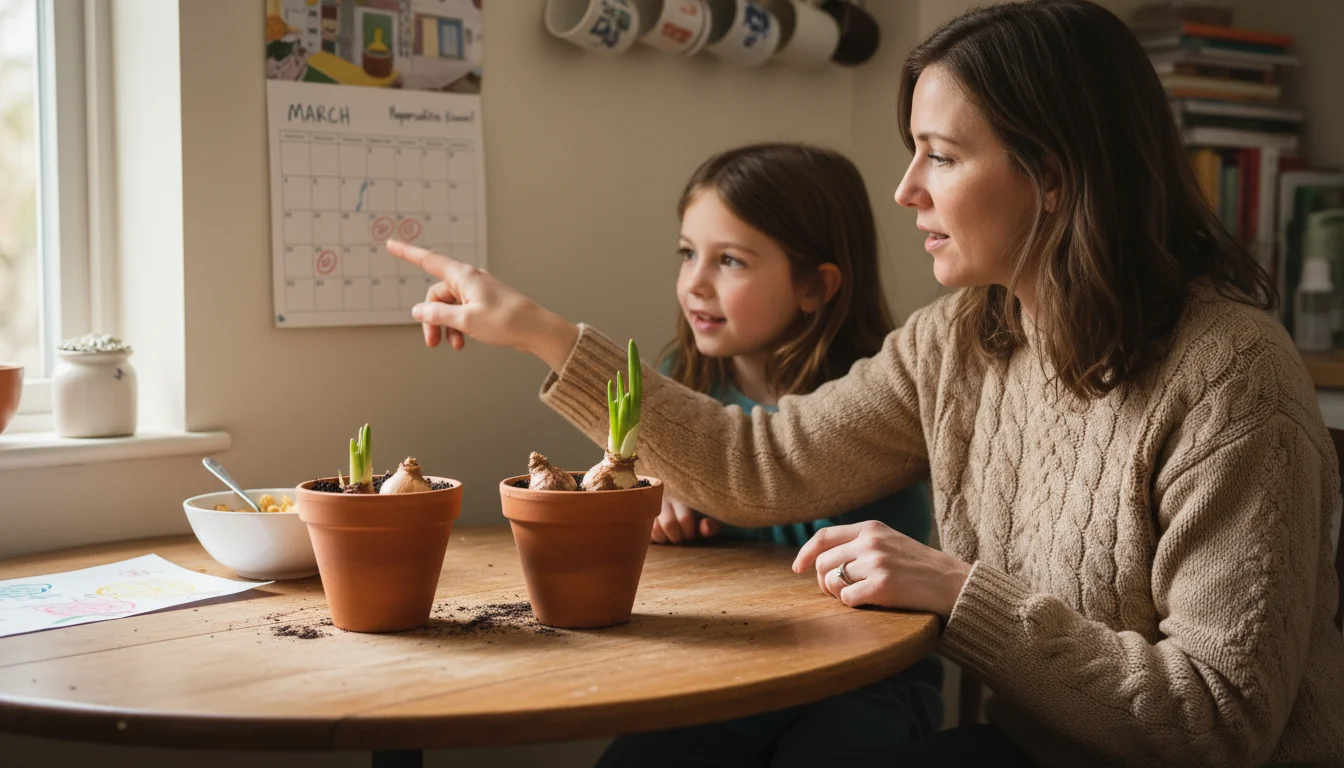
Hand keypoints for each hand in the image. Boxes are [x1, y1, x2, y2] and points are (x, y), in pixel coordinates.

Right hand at [385, 240, 578, 370]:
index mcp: (464, 276)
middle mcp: (470, 280)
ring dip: (445, 326)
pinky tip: (462, 342)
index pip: (428, 261)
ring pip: (449, 306)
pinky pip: (462, 312)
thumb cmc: (506, 321)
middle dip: (431, 318)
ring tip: (452, 345)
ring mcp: (478, 291)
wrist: (536, 330)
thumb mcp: (466, 320)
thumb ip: (438, 315)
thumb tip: (418, 311)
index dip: (407, 253)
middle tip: (432, 342)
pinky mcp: (485, 304)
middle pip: (437, 294)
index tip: (391, 244)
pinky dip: (458, 326)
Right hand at [650, 497, 720, 544]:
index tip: (691, 534)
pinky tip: (660, 535)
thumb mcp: (706, 517)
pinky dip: (652, 536)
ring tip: (670, 537)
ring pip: (654, 528)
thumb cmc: (695, 511)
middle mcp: (665, 496)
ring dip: (663, 538)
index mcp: (684, 495)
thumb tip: (705, 527)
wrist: (674, 497)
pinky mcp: (640, 511)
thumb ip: (711, 524)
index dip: (689, 532)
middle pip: (669, 524)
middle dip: (677, 537)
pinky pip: (644, 530)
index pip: (685, 518)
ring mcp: (650, 503)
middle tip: (681, 538)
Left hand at [792, 520, 971, 617]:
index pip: (823, 537)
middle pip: (823, 563)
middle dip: (824, 582)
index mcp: (871, 528)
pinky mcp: (883, 585)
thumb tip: (820, 558)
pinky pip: (847, 599)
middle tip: (838, 593)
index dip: (805, 554)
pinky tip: (871, 602)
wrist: (953, 583)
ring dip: (839, 595)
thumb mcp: (889, 542)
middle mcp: (870, 542)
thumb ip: (859, 543)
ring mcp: (876, 563)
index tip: (797, 568)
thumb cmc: (918, 567)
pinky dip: (854, 605)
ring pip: (832, 582)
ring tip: (859, 596)